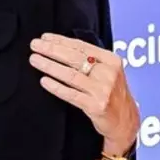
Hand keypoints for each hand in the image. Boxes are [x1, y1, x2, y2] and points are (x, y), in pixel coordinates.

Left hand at [32, 33, 139, 154]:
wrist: (125, 121)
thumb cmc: (112, 94)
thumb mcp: (109, 72)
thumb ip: (91, 60)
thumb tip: (60, 47)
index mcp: (111, 60)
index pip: (82, 46)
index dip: (61, 41)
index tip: (44, 37)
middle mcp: (108, 73)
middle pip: (75, 58)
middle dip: (51, 50)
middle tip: (35, 45)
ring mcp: (102, 90)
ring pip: (71, 75)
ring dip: (49, 66)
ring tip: (35, 59)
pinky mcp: (95, 106)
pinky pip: (71, 94)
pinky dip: (56, 87)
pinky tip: (44, 81)